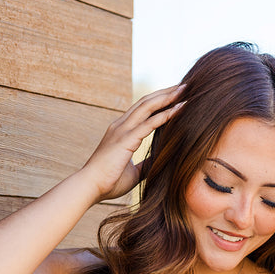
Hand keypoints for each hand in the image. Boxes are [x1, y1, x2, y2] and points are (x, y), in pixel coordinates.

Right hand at [82, 84, 185, 200]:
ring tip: (184, 89)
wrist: (90, 187)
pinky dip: (166, 115)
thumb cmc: (109, 182)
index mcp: (121, 131)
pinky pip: (149, 123)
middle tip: (183, 86)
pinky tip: (179, 109)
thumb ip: (146, 163)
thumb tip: (159, 161)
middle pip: (146, 102)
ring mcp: (122, 130)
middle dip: (165, 92)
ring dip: (167, 97)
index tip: (175, 96)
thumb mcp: (134, 172)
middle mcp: (121, 126)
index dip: (158, 101)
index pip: (142, 110)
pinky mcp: (126, 139)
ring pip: (148, 106)